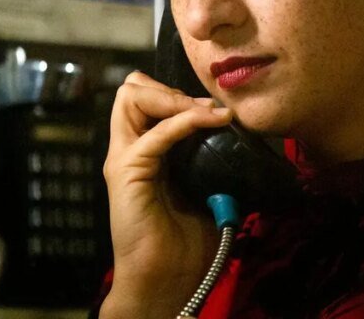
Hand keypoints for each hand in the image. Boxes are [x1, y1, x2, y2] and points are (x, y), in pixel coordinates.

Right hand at [99, 71, 232, 318]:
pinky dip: (185, 120)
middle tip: (205, 107)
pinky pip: (155, 133)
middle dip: (172, 88)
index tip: (214, 109)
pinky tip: (211, 122)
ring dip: (174, 97)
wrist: (167, 277)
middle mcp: (130, 148)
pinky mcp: (126, 172)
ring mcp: (124, 158)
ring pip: (130, 95)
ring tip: (205, 112)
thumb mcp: (206, 184)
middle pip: (132, 87)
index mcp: (146, 150)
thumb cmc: (186, 239)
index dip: (178, 93)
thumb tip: (239, 132)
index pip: (148, 96)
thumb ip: (212, 155)